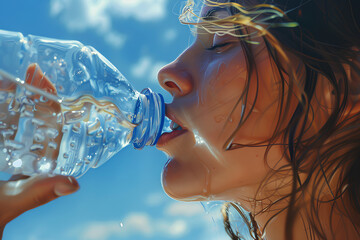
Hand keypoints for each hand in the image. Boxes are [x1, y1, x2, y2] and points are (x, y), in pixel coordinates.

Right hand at [0, 64, 78, 238]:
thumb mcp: (10, 201)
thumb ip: (37, 194)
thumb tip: (74, 185)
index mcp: (39, 167)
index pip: (51, 130)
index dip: (53, 106)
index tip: (49, 82)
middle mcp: (28, 157)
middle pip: (35, 119)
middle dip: (35, 94)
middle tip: (34, 71)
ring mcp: (13, 153)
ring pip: (18, 120)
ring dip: (19, 97)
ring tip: (20, 75)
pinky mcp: (5, 152)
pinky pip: (6, 127)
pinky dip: (6, 110)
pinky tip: (4, 92)